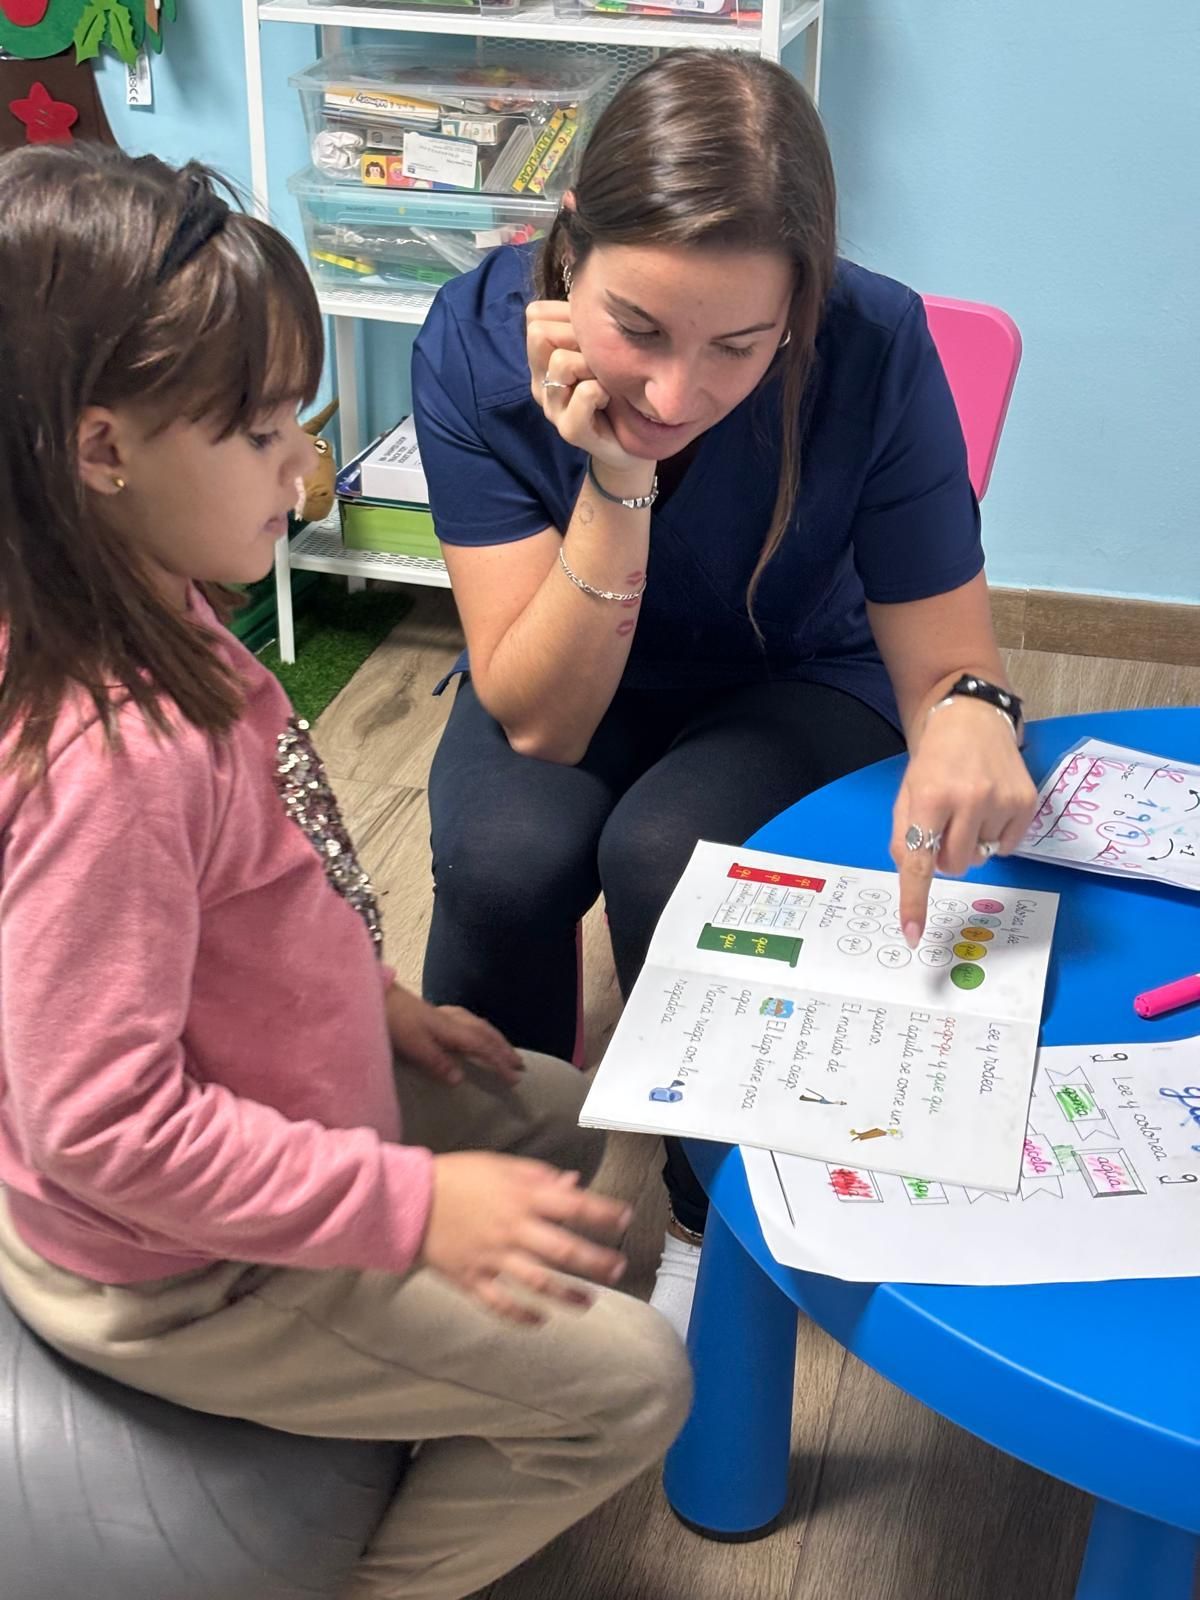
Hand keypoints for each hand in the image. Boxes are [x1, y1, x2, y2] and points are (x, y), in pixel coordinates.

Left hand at [386, 985, 522, 1086]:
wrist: (376, 996)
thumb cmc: (394, 1022)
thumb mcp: (414, 1046)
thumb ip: (437, 1062)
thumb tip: (461, 1079)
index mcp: (451, 1030)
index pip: (484, 1048)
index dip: (500, 1063)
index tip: (515, 1079)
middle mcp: (453, 1020)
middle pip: (487, 1034)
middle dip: (505, 1050)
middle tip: (521, 1066)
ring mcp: (445, 1014)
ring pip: (480, 1026)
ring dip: (496, 1039)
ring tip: (506, 1050)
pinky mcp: (436, 1012)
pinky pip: (470, 1021)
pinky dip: (482, 1029)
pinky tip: (476, 1031)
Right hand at [420, 1153, 631, 1323]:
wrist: (410, 1199)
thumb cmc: (459, 1177)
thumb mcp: (501, 1166)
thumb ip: (540, 1176)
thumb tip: (574, 1184)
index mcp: (522, 1196)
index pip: (574, 1206)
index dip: (603, 1213)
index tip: (625, 1218)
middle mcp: (512, 1228)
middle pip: (563, 1250)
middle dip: (595, 1262)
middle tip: (618, 1268)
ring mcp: (492, 1257)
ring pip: (537, 1283)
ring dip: (567, 1295)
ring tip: (589, 1301)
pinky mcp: (472, 1278)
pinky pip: (500, 1304)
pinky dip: (522, 1316)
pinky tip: (541, 1320)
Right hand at [525, 299, 644, 475]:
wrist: (633, 442)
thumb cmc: (619, 389)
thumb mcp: (600, 349)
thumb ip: (584, 324)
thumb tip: (586, 283)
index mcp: (543, 359)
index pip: (535, 316)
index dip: (566, 315)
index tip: (591, 334)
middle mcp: (540, 382)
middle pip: (539, 333)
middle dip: (578, 338)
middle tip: (601, 358)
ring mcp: (552, 408)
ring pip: (560, 362)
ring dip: (592, 365)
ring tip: (607, 380)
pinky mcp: (569, 430)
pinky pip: (584, 394)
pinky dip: (602, 392)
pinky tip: (610, 400)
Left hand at [890, 697, 1037, 944]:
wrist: (972, 719)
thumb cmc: (935, 760)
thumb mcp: (908, 793)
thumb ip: (905, 835)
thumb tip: (915, 873)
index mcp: (930, 797)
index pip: (920, 861)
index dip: (915, 900)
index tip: (913, 934)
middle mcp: (969, 799)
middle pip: (955, 866)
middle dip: (946, 857)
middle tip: (945, 827)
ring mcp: (1003, 800)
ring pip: (982, 858)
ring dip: (972, 843)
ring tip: (969, 809)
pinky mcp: (1028, 801)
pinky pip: (1007, 847)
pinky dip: (995, 837)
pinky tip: (990, 809)